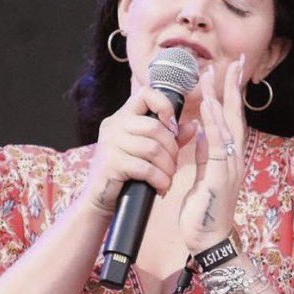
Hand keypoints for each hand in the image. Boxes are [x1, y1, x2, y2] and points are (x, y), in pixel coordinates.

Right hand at [81, 79, 197, 217]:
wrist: (100, 200)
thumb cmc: (126, 174)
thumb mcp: (149, 152)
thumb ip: (170, 137)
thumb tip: (193, 125)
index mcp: (122, 117)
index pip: (145, 94)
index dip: (164, 106)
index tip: (172, 127)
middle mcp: (114, 126)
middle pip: (155, 127)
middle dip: (172, 149)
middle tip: (172, 166)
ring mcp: (110, 143)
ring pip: (153, 149)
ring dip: (167, 168)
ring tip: (167, 179)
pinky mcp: (111, 163)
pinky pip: (145, 168)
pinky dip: (159, 180)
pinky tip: (161, 188)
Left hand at [179, 54, 246, 252]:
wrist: (210, 240)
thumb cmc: (206, 211)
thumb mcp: (203, 176)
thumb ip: (204, 154)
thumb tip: (201, 131)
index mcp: (230, 157)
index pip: (232, 119)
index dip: (230, 94)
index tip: (229, 71)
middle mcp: (235, 158)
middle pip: (236, 115)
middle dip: (234, 87)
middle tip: (236, 61)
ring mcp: (230, 166)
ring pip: (227, 125)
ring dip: (221, 98)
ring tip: (216, 75)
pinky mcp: (220, 176)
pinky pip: (217, 144)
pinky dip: (213, 124)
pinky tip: (208, 107)